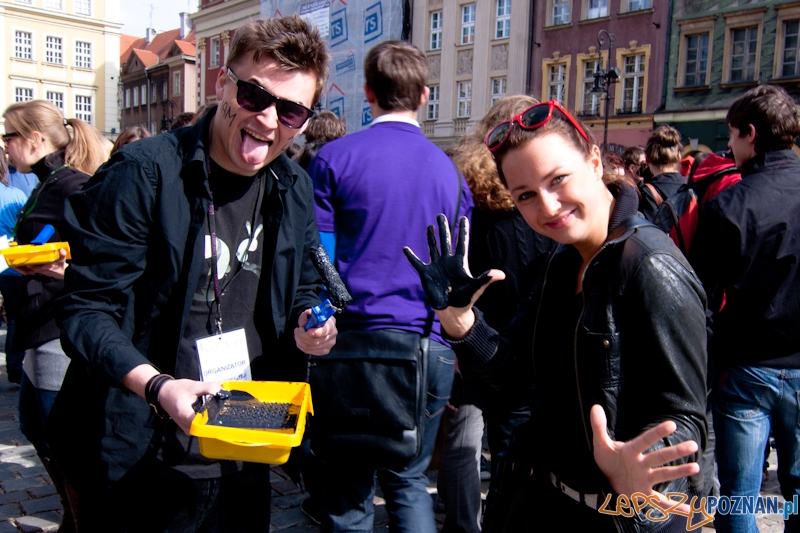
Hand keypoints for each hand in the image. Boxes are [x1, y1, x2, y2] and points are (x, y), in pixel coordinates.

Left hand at [12, 248, 67, 278]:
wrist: (63, 273)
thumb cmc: (61, 267)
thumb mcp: (62, 260)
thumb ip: (62, 254)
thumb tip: (61, 249)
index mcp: (44, 267)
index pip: (34, 267)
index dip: (28, 265)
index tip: (22, 261)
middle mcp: (40, 270)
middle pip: (27, 270)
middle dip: (20, 268)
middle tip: (13, 264)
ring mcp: (38, 271)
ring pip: (27, 271)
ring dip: (20, 268)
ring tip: (14, 265)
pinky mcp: (38, 271)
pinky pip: (29, 271)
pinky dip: (24, 268)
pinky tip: (21, 265)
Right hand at [158, 378, 221, 433]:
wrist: (164, 393)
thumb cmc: (177, 390)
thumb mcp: (194, 385)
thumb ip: (209, 388)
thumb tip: (223, 391)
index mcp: (186, 417)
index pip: (206, 423)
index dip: (217, 416)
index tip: (223, 409)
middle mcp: (187, 427)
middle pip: (207, 425)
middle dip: (216, 415)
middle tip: (221, 405)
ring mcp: (188, 429)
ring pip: (205, 426)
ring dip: (211, 416)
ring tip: (213, 405)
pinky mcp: (189, 428)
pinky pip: (201, 425)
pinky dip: (205, 418)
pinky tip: (207, 409)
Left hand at [295, 310, 336, 355]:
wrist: (317, 325)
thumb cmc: (314, 319)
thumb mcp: (311, 314)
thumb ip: (308, 313)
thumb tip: (309, 312)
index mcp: (330, 324)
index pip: (326, 331)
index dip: (316, 332)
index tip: (308, 331)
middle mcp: (332, 335)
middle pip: (316, 341)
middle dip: (302, 336)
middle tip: (298, 329)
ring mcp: (329, 344)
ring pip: (310, 347)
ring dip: (300, 340)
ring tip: (298, 333)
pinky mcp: (323, 351)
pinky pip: (309, 351)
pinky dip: (301, 345)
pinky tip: (300, 340)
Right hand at [404, 214, 503, 338]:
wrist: (452, 310)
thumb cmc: (466, 299)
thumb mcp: (476, 288)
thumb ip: (486, 279)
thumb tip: (501, 274)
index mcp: (460, 263)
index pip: (461, 243)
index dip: (462, 231)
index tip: (463, 218)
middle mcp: (447, 261)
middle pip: (445, 241)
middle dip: (444, 228)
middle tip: (441, 215)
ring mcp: (436, 266)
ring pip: (433, 248)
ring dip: (431, 237)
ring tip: (430, 226)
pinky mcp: (426, 274)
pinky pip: (417, 263)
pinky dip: (411, 257)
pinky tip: (406, 249)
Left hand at [590, 405, 699, 512]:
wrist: (604, 480)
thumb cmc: (606, 461)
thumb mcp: (600, 445)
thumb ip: (598, 427)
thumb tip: (595, 407)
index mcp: (631, 451)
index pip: (645, 440)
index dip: (657, 433)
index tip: (672, 425)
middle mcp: (642, 464)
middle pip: (660, 457)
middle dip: (676, 452)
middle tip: (693, 445)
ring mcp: (645, 478)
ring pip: (664, 474)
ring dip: (679, 472)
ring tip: (695, 467)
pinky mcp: (643, 493)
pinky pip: (660, 500)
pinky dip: (673, 506)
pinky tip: (687, 510)